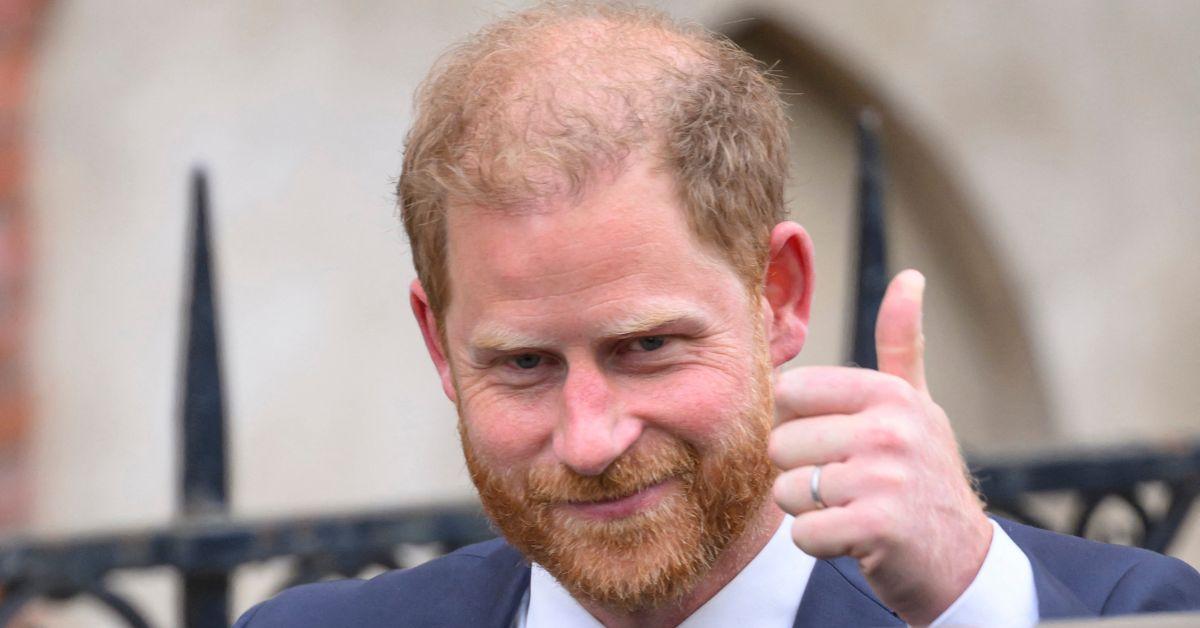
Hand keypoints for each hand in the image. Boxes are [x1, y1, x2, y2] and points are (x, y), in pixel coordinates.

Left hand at [768, 270, 991, 624]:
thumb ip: (902, 344)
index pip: (789, 392)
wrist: (961, 560)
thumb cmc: (924, 477)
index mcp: (888, 394)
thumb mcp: (917, 406)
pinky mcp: (877, 527)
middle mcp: (889, 429)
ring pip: (787, 491)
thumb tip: (910, 277)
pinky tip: (851, 539)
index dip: (796, 425)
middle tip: (845, 486)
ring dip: (810, 512)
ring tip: (851, 510)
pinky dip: (818, 544)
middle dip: (801, 474)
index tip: (831, 444)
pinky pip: (803, 533)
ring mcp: (885, 478)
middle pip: (782, 445)